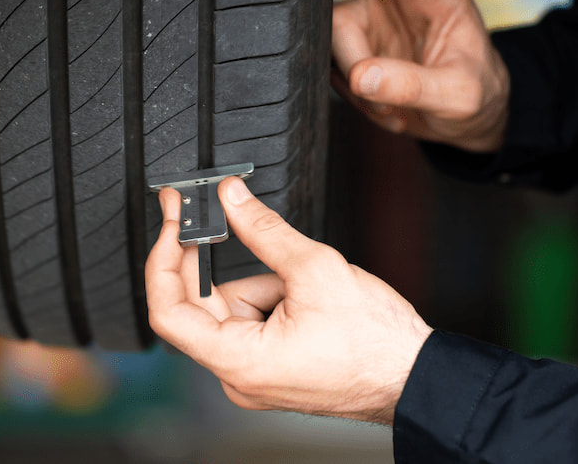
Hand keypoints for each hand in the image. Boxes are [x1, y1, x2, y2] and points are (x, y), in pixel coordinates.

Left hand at [145, 176, 432, 423]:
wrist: (414, 376)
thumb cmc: (376, 344)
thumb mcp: (316, 269)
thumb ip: (263, 229)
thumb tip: (231, 199)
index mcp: (239, 362)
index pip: (168, 312)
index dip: (163, 259)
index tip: (171, 222)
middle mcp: (239, 377)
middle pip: (202, 306)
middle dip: (217, 261)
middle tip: (214, 211)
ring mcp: (255, 375)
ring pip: (232, 309)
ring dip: (259, 281)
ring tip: (303, 280)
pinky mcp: (272, 369)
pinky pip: (253, 322)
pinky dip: (272, 297)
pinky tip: (307, 294)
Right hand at [333, 0, 509, 152]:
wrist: (468, 118)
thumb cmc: (476, 95)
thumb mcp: (459, 96)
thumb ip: (413, 86)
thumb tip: (361, 78)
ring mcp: (371, 17)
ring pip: (335, 31)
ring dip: (356, 78)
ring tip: (392, 108)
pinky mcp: (355, 45)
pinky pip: (334, 64)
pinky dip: (355, 95)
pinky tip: (385, 107)